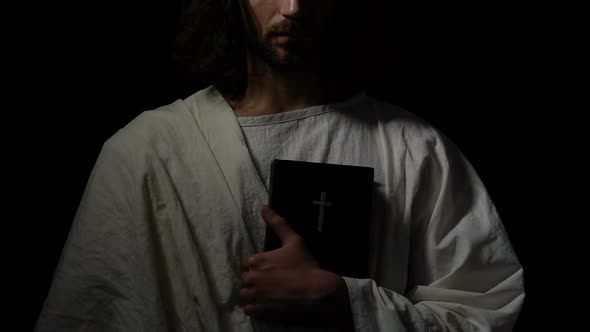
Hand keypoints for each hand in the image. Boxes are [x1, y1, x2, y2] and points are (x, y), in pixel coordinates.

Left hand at [239, 205, 352, 327]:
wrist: (317, 291)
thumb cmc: (306, 265)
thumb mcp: (294, 240)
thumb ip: (278, 223)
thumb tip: (263, 208)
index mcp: (258, 260)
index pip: (246, 262)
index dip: (256, 265)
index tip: (266, 268)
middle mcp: (253, 278)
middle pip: (243, 278)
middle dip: (252, 279)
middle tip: (266, 280)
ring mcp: (257, 295)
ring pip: (243, 294)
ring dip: (250, 293)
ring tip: (262, 293)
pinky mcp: (262, 310)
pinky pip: (248, 309)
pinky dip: (253, 307)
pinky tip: (263, 304)